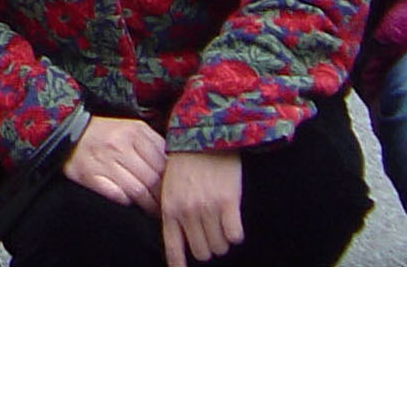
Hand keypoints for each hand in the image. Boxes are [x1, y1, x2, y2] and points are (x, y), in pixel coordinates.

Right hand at [61, 114, 166, 211]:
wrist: (70, 130)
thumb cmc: (105, 132)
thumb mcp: (131, 127)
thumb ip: (153, 143)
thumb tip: (174, 166)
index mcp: (135, 131)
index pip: (163, 163)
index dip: (172, 181)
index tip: (175, 191)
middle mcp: (120, 145)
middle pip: (152, 179)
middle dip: (162, 197)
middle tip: (168, 208)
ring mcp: (105, 161)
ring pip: (138, 191)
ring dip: (149, 205)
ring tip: (154, 212)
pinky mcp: (91, 176)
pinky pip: (117, 196)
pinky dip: (128, 202)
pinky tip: (133, 205)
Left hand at [158, 149, 245, 266]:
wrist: (204, 133)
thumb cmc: (186, 160)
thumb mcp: (170, 185)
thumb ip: (173, 211)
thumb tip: (179, 238)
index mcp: (170, 209)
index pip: (173, 249)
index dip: (180, 265)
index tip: (184, 272)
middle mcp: (187, 212)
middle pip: (202, 252)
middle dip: (209, 247)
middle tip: (212, 235)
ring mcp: (207, 208)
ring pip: (219, 246)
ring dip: (223, 240)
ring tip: (223, 225)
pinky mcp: (228, 202)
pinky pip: (235, 235)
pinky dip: (236, 233)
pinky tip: (234, 221)